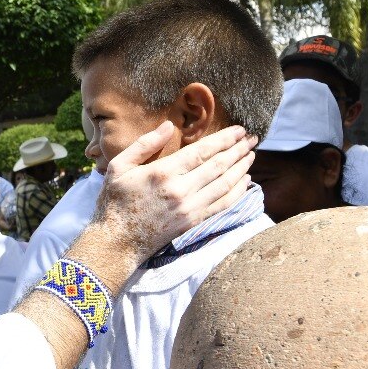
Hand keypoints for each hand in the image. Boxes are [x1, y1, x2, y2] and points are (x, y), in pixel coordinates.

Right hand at [92, 123, 256, 265]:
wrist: (117, 242)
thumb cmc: (115, 201)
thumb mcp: (119, 166)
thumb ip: (144, 144)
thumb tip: (169, 125)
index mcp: (163, 173)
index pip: (203, 151)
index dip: (225, 139)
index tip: (239, 130)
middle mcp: (181, 190)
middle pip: (219, 166)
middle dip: (239, 150)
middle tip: (253, 139)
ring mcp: (190, 208)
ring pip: (225, 184)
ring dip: (242, 168)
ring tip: (252, 155)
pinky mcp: (193, 222)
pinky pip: (222, 204)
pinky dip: (238, 191)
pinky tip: (246, 181)